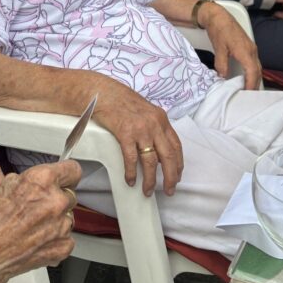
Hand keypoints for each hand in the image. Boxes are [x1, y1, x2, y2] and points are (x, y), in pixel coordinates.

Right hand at [0, 161, 80, 282]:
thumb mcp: (1, 188)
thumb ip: (25, 181)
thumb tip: (33, 181)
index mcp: (41, 181)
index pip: (72, 170)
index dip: (66, 174)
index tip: (65, 178)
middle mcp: (55, 201)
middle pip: (68, 194)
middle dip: (54, 199)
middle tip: (36, 208)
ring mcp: (60, 226)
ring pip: (67, 217)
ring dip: (54, 220)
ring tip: (31, 227)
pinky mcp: (62, 247)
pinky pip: (66, 238)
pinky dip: (54, 240)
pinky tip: (35, 240)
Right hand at [93, 81, 182, 196]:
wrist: (103, 93)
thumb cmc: (122, 101)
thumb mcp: (145, 112)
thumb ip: (154, 128)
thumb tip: (158, 150)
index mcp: (161, 119)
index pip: (176, 146)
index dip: (178, 164)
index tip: (177, 176)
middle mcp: (154, 124)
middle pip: (168, 157)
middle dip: (171, 177)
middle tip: (170, 190)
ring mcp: (140, 129)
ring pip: (151, 161)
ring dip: (151, 180)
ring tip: (148, 190)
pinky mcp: (125, 133)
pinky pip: (131, 159)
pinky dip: (131, 172)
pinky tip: (131, 180)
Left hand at [197, 1, 261, 89]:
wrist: (218, 16)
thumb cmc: (219, 30)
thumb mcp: (218, 48)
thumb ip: (221, 64)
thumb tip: (223, 77)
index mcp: (246, 51)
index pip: (253, 72)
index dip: (251, 84)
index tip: (247, 95)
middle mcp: (252, 50)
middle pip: (257, 71)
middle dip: (255, 85)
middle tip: (248, 98)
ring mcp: (251, 49)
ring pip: (256, 67)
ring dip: (254, 79)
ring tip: (247, 91)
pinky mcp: (248, 48)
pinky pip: (254, 63)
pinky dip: (252, 72)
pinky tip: (246, 78)